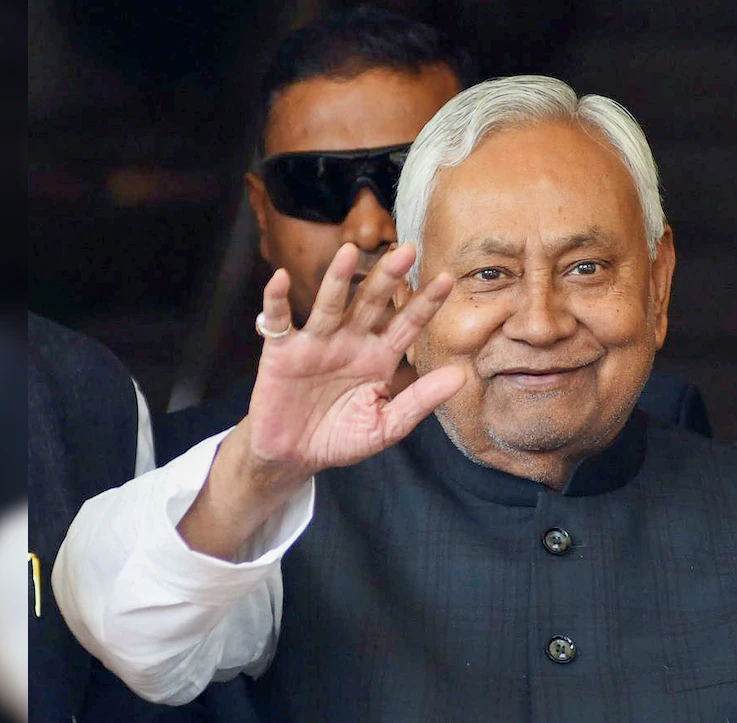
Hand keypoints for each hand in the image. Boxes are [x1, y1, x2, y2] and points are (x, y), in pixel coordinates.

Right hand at [246, 241, 463, 476]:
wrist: (295, 456)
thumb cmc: (341, 437)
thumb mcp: (386, 425)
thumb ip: (419, 401)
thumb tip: (461, 377)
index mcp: (380, 357)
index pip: (407, 324)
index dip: (426, 303)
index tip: (448, 280)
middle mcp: (351, 341)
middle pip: (372, 304)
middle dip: (388, 278)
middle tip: (407, 251)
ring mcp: (316, 343)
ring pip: (330, 305)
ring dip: (338, 279)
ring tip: (349, 252)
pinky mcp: (282, 352)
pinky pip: (278, 321)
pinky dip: (276, 300)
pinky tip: (280, 278)